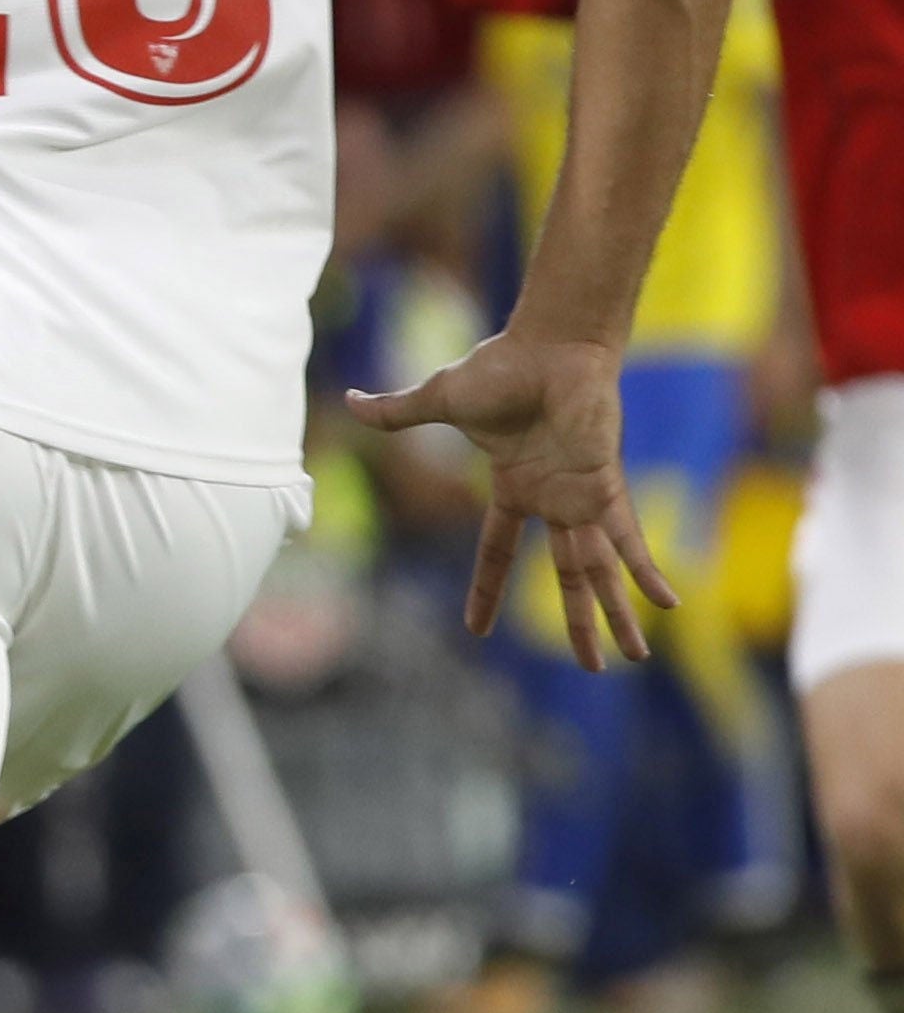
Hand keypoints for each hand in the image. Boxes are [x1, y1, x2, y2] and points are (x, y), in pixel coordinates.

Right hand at [344, 330, 676, 663]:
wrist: (551, 346)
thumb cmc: (500, 367)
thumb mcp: (437, 400)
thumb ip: (397, 413)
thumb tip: (347, 401)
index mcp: (515, 487)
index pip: (497, 551)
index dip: (487, 590)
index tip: (476, 629)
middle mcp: (552, 501)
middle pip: (565, 577)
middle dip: (578, 623)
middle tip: (593, 666)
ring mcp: (580, 498)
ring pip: (597, 570)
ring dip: (616, 614)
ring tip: (633, 657)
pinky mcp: (603, 487)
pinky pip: (627, 539)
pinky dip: (646, 570)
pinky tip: (666, 603)